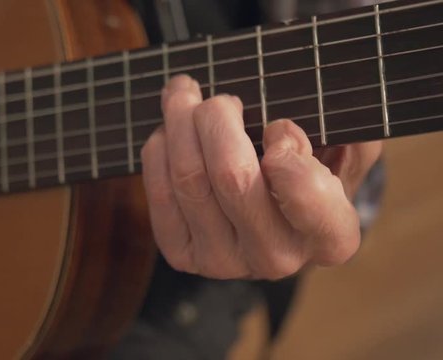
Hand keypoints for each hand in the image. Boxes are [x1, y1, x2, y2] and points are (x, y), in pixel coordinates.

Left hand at [141, 75, 381, 279]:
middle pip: (232, 177)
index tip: (278, 125)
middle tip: (218, 96)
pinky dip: (159, 152)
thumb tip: (305, 129)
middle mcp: (277, 258)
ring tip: (184, 93)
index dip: (287, 149)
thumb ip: (344, 139)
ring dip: (179, 123)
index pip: (309, 195)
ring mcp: (225, 262)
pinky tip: (168, 132)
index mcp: (330, 236)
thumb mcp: (342, 156)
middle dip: (217, 118)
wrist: (272, 220)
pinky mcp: (184, 256)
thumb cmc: (308, 176)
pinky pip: (160, 194)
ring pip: (189, 179)